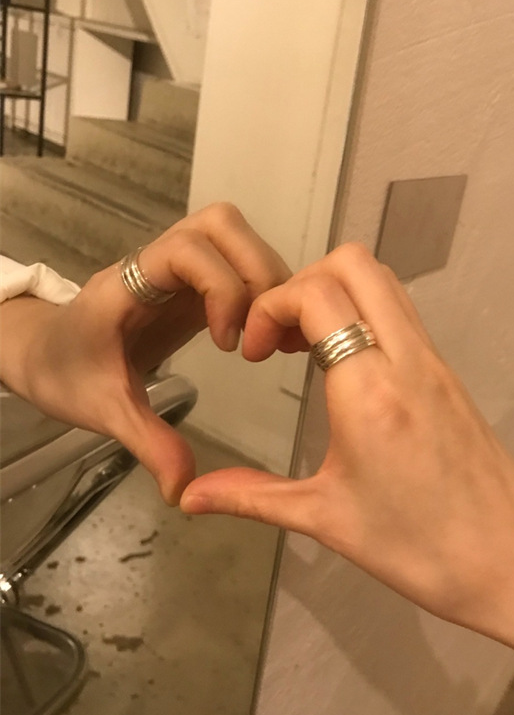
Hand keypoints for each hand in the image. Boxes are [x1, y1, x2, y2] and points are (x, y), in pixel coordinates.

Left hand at [0, 203, 300, 504]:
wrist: (44, 351)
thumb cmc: (65, 371)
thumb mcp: (104, 410)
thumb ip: (147, 442)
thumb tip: (184, 489)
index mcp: (128, 284)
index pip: (185, 249)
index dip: (220, 286)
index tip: (228, 343)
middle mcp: (156, 263)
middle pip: (219, 224)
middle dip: (256, 271)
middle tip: (261, 332)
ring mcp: (175, 268)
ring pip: (233, 235)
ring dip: (264, 276)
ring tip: (269, 333)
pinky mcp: (191, 281)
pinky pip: (234, 262)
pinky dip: (260, 288)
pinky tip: (264, 333)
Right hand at [181, 242, 513, 624]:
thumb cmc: (420, 548)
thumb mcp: (325, 519)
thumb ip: (251, 497)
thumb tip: (189, 499)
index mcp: (370, 390)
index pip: (316, 294)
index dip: (269, 306)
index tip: (253, 354)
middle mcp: (406, 360)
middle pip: (354, 264)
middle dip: (301, 283)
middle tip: (278, 338)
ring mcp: (434, 362)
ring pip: (383, 283)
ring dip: (335, 294)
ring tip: (304, 348)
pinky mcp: (448, 374)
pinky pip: (402, 315)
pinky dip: (363, 316)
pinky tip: (343, 368)